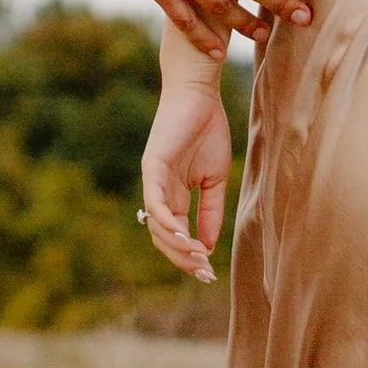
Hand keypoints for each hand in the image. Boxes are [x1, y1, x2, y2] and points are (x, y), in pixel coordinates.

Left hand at [141, 71, 231, 279]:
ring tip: (199, 258)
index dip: (190, 257)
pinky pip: (155, 203)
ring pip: (156, 226)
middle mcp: (159, 191)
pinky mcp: (152, 165)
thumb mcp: (214, 178)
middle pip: (162, 238)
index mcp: (174, 195)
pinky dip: (167, 223)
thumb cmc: (207, 129)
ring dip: (177, 247)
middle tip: (204, 274)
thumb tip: (207, 246)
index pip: (175, 235)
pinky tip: (185, 236)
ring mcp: (153, 180)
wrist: (200, 94)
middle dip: (182, 260)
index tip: (210, 273)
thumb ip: (210, 211)